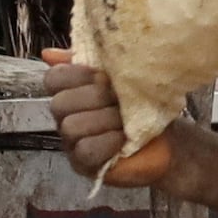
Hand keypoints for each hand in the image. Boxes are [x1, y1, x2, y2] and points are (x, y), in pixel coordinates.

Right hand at [41, 47, 175, 189]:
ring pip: (71, 127)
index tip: (104, 76)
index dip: (76, 75)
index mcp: (71, 92)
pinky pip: (84, 150)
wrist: (168, 141)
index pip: (53, 79)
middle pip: (59, 103)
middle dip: (94, 98)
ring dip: (104, 120)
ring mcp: (72, 143)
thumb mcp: (122, 76)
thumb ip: (91, 59)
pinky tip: (123, 139)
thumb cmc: (144, 106)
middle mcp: (66, 117)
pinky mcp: (84, 164)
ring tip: (125, 121)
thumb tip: (48, 53)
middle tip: (119, 100)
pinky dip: (107, 142)